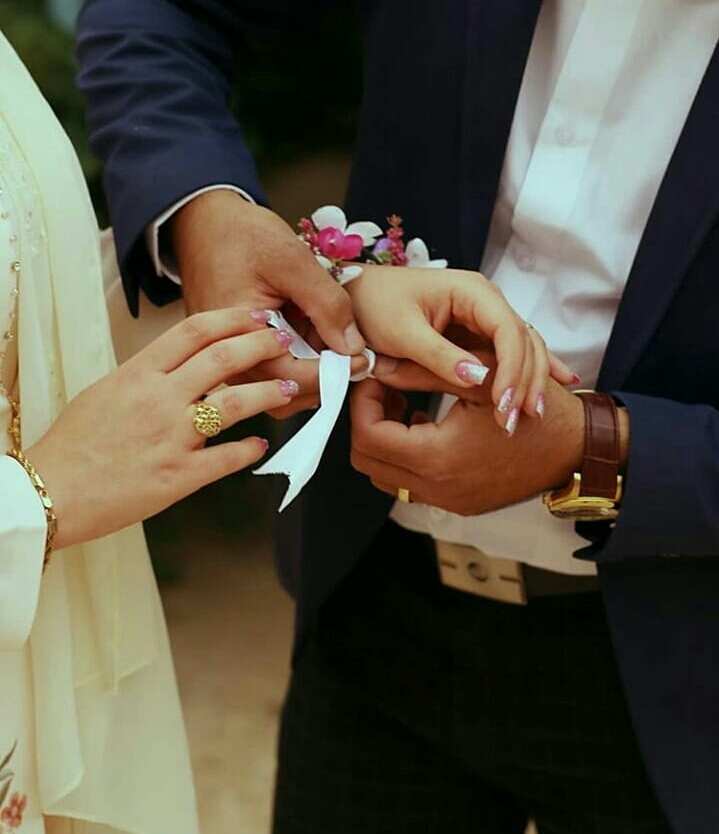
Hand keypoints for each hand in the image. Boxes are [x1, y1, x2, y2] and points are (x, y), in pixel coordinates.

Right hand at [27, 308, 298, 549]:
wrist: (52, 492)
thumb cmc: (75, 443)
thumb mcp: (107, 392)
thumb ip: (148, 376)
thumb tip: (184, 366)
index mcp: (138, 373)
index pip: (193, 331)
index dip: (232, 318)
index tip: (257, 315)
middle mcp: (158, 399)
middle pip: (222, 358)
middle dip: (261, 345)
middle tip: (284, 341)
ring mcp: (171, 437)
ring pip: (234, 404)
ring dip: (269, 392)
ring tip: (290, 387)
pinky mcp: (178, 476)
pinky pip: (226, 459)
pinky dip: (249, 450)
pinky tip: (261, 445)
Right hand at [171, 190, 366, 415]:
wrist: (205, 223)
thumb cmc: (242, 236)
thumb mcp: (292, 261)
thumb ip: (326, 304)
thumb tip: (352, 348)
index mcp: (234, 338)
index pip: (289, 378)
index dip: (331, 373)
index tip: (361, 360)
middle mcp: (226, 358)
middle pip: (284, 392)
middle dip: (323, 378)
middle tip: (353, 355)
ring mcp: (230, 359)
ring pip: (278, 389)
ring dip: (311, 374)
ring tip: (332, 343)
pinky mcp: (238, 354)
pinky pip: (271, 373)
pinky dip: (298, 363)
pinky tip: (313, 339)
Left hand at [345, 265, 575, 430]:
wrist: (356, 296)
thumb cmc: (373, 305)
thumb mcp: (403, 332)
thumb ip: (439, 355)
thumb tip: (477, 378)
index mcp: (471, 292)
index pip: (508, 329)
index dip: (512, 367)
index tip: (504, 402)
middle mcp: (485, 303)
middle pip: (524, 341)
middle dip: (525, 380)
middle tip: (518, 419)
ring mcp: (484, 320)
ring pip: (522, 351)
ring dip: (527, 383)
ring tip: (530, 417)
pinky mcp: (477, 337)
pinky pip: (507, 357)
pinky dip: (523, 377)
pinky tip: (544, 394)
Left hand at [350, 377, 585, 515]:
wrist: (577, 447)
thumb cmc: (534, 406)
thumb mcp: (478, 378)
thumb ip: (423, 370)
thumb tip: (379, 366)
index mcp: (438, 458)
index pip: (368, 436)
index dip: (362, 403)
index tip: (374, 378)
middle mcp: (437, 489)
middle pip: (367, 462)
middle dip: (367, 421)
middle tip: (383, 389)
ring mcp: (448, 501)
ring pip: (385, 476)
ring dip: (384, 440)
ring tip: (402, 403)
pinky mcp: (458, 503)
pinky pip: (412, 484)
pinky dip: (407, 456)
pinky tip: (426, 423)